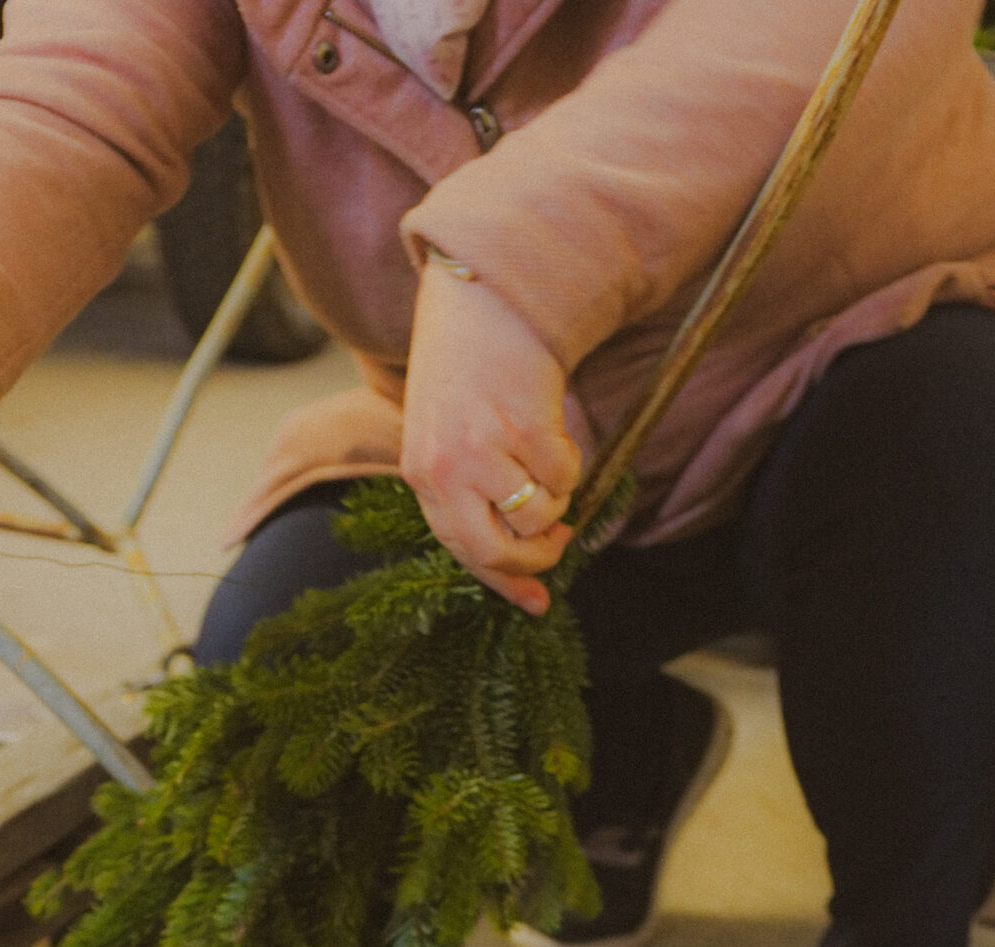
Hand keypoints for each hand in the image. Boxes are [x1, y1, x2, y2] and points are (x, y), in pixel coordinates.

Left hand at [400, 259, 580, 614]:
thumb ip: (471, 494)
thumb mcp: (448, 437)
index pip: (463, 552)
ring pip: (538, 515)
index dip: (505, 583)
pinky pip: (565, 475)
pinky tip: (552, 428)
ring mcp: (485, 448)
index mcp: (423, 476)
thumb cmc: (467, 369)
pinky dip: (571, 459)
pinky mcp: (526, 425)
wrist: (482, 296)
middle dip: (536, 555)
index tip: (538, 603)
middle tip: (557, 538)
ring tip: (544, 458)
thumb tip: (525, 561)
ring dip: (556, 498)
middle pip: (497, 551)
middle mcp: (446, 468)